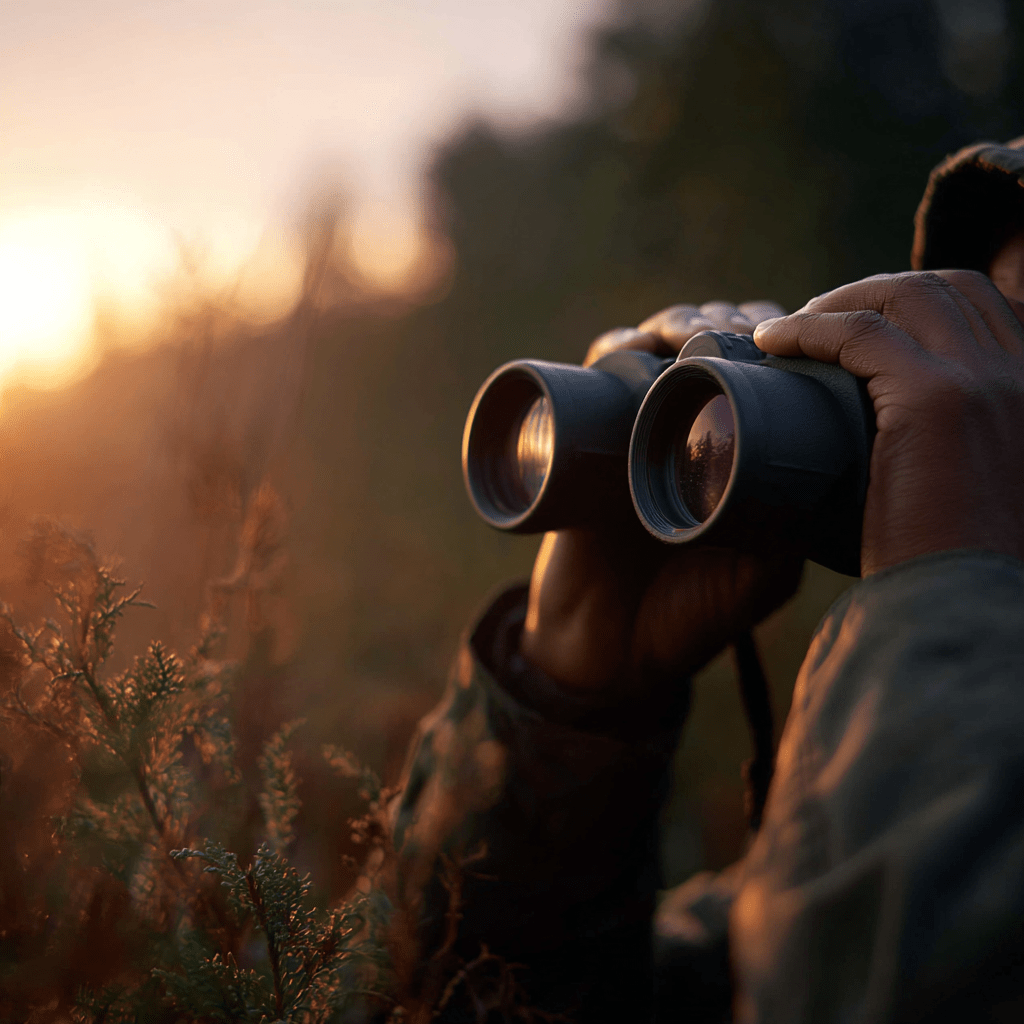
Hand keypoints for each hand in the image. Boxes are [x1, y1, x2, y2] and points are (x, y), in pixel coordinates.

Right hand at [520, 301, 803, 694]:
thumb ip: (785, 535)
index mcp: (736, 454)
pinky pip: (596, 374)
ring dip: (674, 325)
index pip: (763, 372)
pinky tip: (633, 348)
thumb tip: (815, 470)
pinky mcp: (584, 441)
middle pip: (710, 345)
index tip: (789, 338)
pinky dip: (614, 348)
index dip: (777, 342)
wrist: (602, 653)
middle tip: (732, 334)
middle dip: (724, 324)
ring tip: (687, 337)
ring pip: (655, 346)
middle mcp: (686, 432)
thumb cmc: (687, 620)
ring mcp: (634, 432)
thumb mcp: (757, 580)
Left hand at [753, 270, 1023, 574]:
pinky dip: (809, 328)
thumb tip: (885, 429)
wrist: (963, 606)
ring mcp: (988, 379)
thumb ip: (959, 444)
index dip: (922, 303)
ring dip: (839, 301)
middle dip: (877, 291)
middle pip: (949, 287)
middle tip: (818, 320)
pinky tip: (772, 339)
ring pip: (906, 295)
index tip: (865, 325)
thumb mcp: (981, 484)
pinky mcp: (937, 398)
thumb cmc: (957, 565)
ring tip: (789, 328)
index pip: (990, 304)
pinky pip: (860, 333)